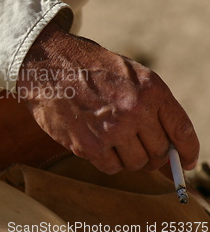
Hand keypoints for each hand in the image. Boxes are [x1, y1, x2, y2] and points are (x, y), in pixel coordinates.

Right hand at [17, 22, 198, 173]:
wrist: (45, 65)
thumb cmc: (86, 67)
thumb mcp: (127, 74)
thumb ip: (151, 106)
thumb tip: (172, 150)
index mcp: (150, 89)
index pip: (181, 130)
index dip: (187, 151)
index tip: (185, 162)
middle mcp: (134, 111)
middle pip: (159, 153)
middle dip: (152, 153)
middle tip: (136, 144)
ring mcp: (110, 130)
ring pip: (136, 163)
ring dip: (127, 156)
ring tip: (111, 137)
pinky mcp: (87, 145)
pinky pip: (109, 167)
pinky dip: (106, 160)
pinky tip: (96, 141)